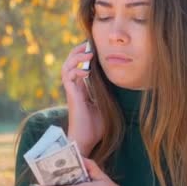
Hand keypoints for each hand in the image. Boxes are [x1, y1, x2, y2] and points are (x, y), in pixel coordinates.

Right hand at [61, 42, 104, 156]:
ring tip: (88, 54)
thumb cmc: (96, 127)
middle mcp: (74, 87)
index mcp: (82, 88)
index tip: (95, 47)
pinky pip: (68, 77)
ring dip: (76, 58)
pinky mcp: (71, 96)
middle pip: (70, 62)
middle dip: (78, 51)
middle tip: (89, 44)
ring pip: (66, 67)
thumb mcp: (105, 105)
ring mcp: (71, 91)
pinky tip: (86, 71)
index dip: (84, 54)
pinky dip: (76, 71)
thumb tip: (120, 83)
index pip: (79, 65)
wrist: (85, 141)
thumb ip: (107, 93)